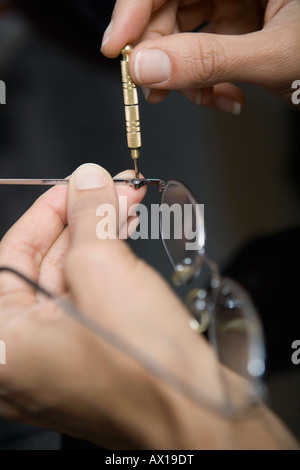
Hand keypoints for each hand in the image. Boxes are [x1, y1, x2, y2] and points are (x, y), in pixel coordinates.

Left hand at [0, 164, 297, 448]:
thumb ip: (89, 215)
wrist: (197, 412)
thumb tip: (87, 178)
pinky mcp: (90, 357)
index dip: (47, 212)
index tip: (75, 184)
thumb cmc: (142, 369)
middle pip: (43, 266)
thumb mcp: (104, 270)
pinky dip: (108, 266)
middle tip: (108, 190)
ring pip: (71, 280)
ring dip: (99, 238)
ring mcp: (57, 359)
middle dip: (81, 220)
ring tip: (125, 205)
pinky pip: (90, 300)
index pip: (11, 254)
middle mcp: (22, 356)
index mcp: (3, 343)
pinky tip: (126, 237)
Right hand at [101, 0, 299, 112]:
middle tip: (155, 89)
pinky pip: (207, 47)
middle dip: (161, 51)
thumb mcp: (274, 56)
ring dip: (186, 73)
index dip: (136, 8)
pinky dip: (207, 79)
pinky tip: (224, 97)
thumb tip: (147, 68)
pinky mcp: (243, 21)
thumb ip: (208, 61)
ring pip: (187, 28)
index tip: (119, 48)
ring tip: (204, 100)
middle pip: (173, 1)